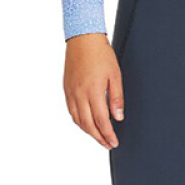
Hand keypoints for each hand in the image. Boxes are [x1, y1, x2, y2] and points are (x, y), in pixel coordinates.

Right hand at [62, 33, 124, 148]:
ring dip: (89, 132)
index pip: (101, 121)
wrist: (83, 39)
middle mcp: (79, 94)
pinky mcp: (66, 89)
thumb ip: (116, 98)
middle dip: (99, 138)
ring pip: (78, 120)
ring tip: (99, 137)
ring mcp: (71, 93)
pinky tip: (87, 123)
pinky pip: (71, 111)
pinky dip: (79, 121)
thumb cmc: (101, 54)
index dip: (108, 134)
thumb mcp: (115, 75)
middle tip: (108, 144)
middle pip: (88, 125)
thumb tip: (118, 118)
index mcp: (93, 91)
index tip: (114, 142)